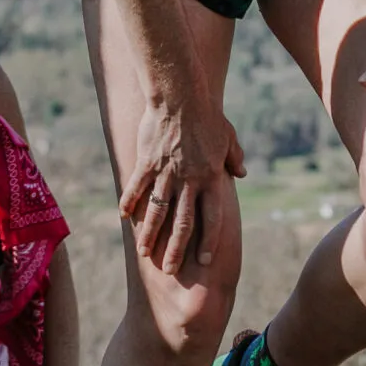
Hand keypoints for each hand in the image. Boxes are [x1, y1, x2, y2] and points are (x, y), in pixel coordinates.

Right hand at [119, 101, 244, 274]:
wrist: (180, 95)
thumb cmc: (208, 115)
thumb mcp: (228, 137)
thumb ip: (235, 158)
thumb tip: (242, 173)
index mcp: (211, 178)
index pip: (212, 218)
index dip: (209, 242)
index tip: (206, 261)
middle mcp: (189, 181)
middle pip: (183, 223)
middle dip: (176, 250)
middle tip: (170, 270)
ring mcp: (166, 173)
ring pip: (158, 212)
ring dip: (151, 235)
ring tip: (144, 252)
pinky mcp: (147, 163)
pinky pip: (137, 187)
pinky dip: (130, 203)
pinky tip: (124, 217)